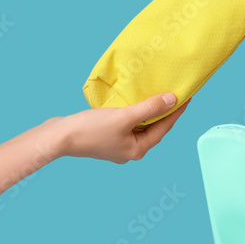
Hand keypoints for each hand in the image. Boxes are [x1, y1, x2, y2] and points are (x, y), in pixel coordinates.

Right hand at [49, 93, 188, 162]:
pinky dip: (132, 112)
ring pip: (139, 125)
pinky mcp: (106, 137)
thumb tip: (173, 100)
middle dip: (163, 111)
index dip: (176, 111)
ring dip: (147, 111)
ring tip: (156, 94)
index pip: (164, 127)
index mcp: (138, 149)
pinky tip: (132, 101)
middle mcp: (130, 150)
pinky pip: (126, 123)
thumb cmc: (90, 129)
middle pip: (153, 127)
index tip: (187, 96)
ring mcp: (117, 145)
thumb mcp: (124, 117)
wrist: (57, 137)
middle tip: (174, 93)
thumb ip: (149, 108)